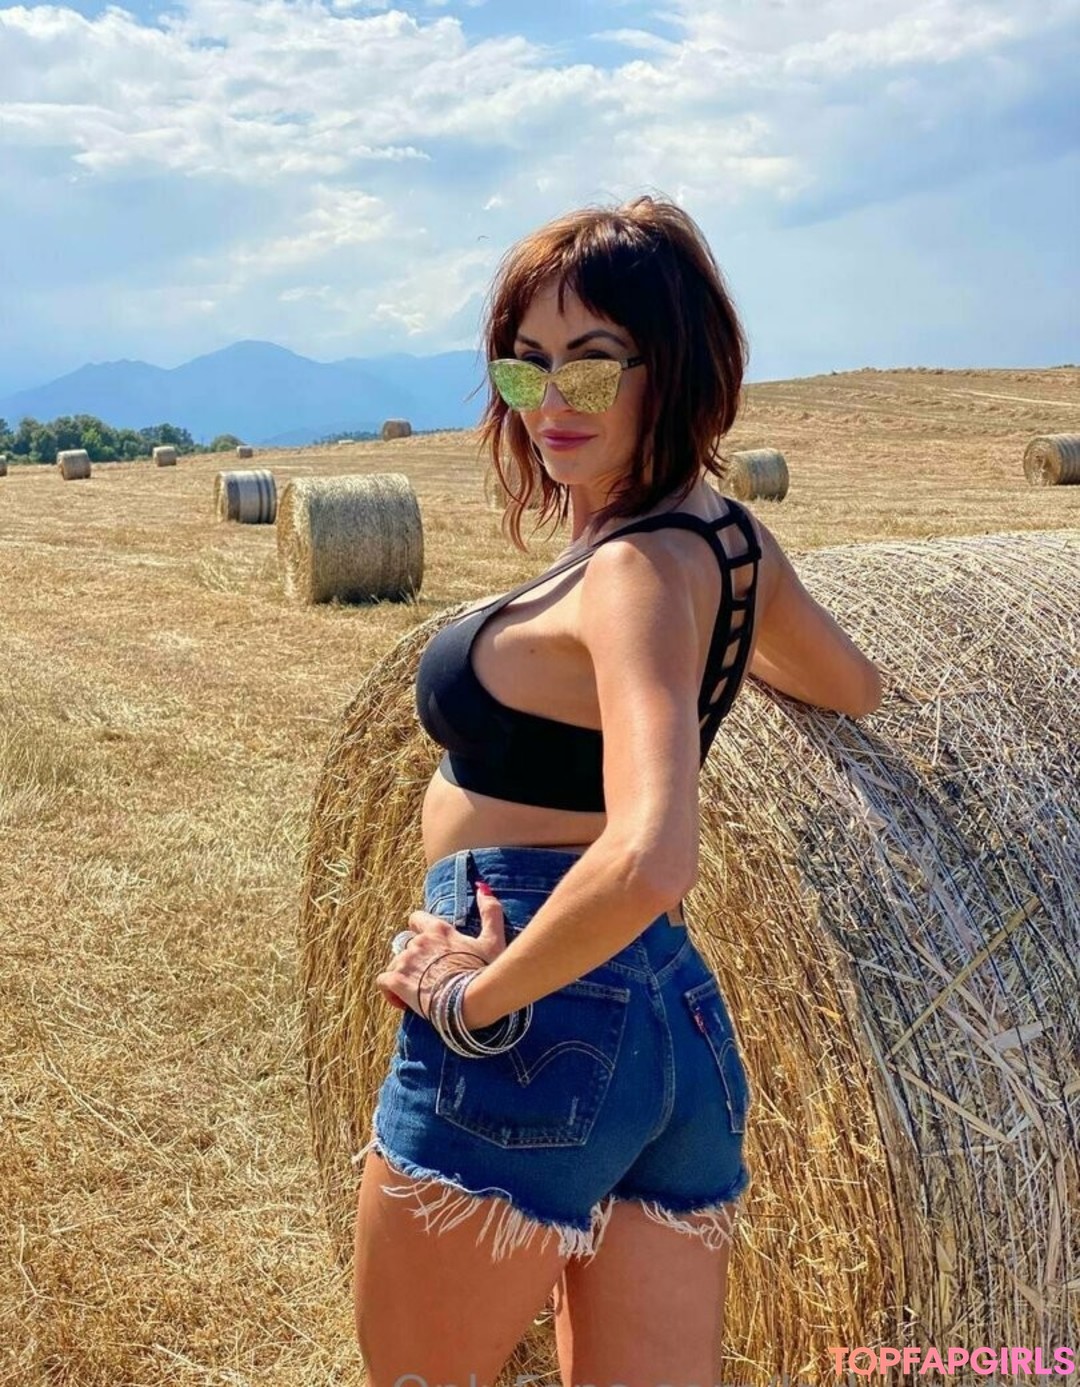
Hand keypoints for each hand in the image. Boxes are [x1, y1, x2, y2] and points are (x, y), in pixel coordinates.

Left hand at [376, 882, 507, 1017]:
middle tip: (431, 977)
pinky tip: (406, 1002)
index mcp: (439, 930)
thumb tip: (482, 887)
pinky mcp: (398, 981)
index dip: (420, 932)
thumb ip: (490, 911)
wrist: (474, 999)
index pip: (416, 919)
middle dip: (415, 960)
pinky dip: (391, 992)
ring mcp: (406, 961)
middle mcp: (419, 941)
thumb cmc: (485, 970)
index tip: (431, 950)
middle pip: (406, 945)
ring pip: (395, 963)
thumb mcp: (493, 939)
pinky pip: (384, 982)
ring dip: (405, 976)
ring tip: (422, 993)